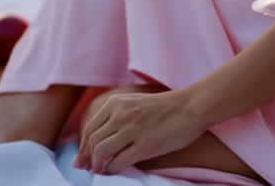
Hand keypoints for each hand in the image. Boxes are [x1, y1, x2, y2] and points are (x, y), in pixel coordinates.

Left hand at [75, 89, 205, 174]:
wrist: (191, 106)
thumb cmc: (165, 108)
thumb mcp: (134, 104)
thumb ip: (116, 118)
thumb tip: (99, 140)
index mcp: (116, 103)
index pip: (89, 129)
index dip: (83, 148)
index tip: (83, 160)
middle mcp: (120, 114)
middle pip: (92, 142)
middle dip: (88, 159)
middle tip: (91, 169)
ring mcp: (132, 129)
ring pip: (101, 152)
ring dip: (99, 166)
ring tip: (103, 171)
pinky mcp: (145, 145)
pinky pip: (119, 162)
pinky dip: (113, 169)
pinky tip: (116, 171)